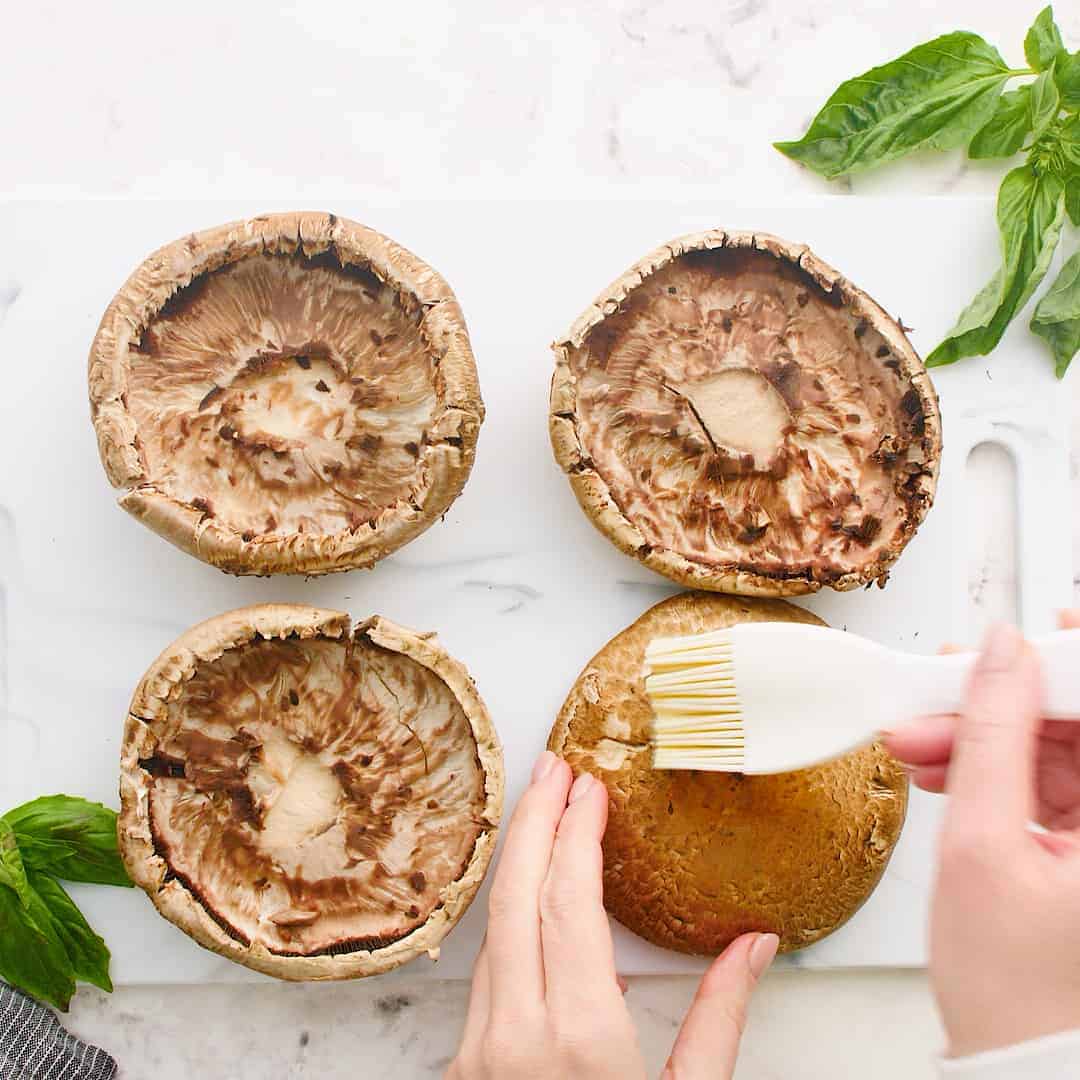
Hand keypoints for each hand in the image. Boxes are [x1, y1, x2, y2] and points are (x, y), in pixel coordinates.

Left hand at [448, 752, 777, 1078]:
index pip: (568, 899)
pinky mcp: (462, 1068)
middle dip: (535, 819)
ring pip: (493, 927)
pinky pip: (484, 971)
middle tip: (553, 767)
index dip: (578, 832)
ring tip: (541, 812)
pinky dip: (506, 918)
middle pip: (518, 895)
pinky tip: (526, 895)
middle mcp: (515, 1035)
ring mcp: (478, 1052)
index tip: (591, 787)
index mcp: (580, 1038)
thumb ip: (721, 1020)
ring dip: (516, 862)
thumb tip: (756, 945)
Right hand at [885, 621, 1079, 1057]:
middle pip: (1079, 721)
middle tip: (935, 696)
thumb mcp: (982, 850)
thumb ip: (991, 738)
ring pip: (1060, 745)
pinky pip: (1048, 777)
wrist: (1017, 1066)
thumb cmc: (1016, 997)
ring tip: (921, 744)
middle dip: (1003, 702)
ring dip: (988, 735)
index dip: (1068, 660)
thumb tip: (998, 654)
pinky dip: (996, 768)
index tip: (1019, 637)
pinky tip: (948, 768)